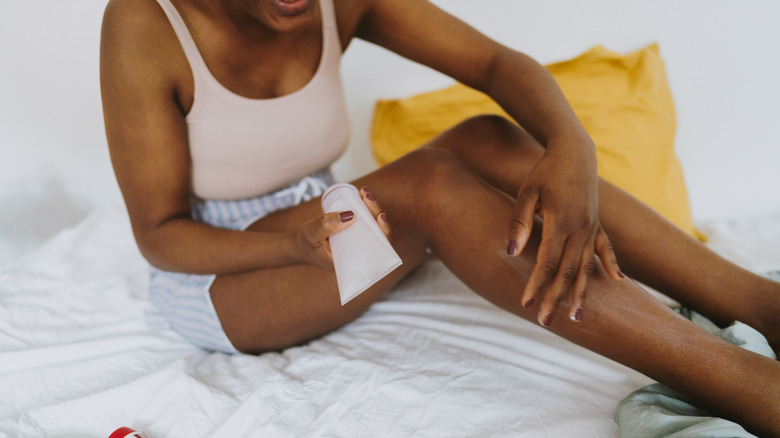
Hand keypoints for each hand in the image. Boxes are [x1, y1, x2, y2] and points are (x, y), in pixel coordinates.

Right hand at [295, 186, 390, 270]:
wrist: (297, 245)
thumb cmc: (304, 243)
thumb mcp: (312, 234)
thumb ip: (326, 225)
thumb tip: (351, 214)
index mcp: (353, 262)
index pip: (377, 250)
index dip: (384, 233)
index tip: (381, 217)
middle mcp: (358, 254)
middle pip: (377, 235)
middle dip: (376, 213)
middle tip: (367, 197)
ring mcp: (355, 243)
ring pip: (371, 226)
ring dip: (372, 209)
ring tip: (365, 192)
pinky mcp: (351, 233)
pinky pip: (364, 222)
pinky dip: (365, 208)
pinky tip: (363, 195)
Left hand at [506, 144, 622, 325]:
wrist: (574, 152)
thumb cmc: (544, 172)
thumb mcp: (526, 193)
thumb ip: (519, 223)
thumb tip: (509, 252)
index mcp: (561, 222)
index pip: (547, 262)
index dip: (537, 284)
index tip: (526, 304)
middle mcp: (581, 229)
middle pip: (567, 271)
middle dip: (556, 298)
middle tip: (546, 323)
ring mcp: (592, 228)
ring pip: (588, 267)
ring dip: (582, 293)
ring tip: (577, 318)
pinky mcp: (598, 224)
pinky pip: (606, 249)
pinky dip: (612, 265)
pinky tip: (619, 283)